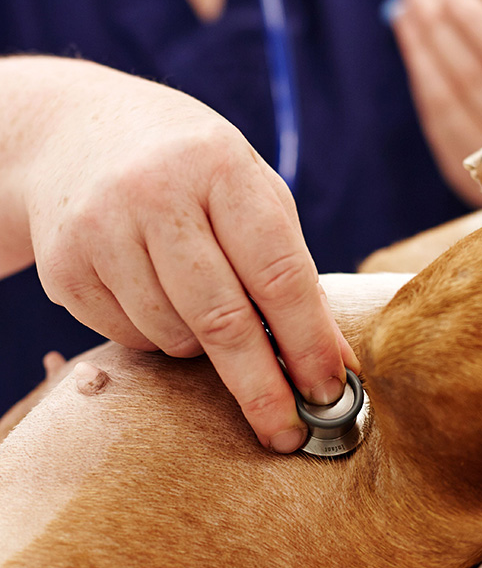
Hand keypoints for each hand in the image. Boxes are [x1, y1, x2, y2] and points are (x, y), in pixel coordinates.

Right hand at [15, 60, 355, 451]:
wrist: (79, 134)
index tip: (331, 390)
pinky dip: (161, 337)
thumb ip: (290, 270)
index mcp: (221, 169)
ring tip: (208, 310)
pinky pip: (131, 338)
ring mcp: (100, 230)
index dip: (310, 342)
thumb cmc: (194, 174)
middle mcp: (157, 195)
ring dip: (206, 352)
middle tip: (290, 433)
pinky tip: (159, 297)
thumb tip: (331, 360)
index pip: (279, 274)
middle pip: (223, 320)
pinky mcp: (63, 266)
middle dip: (263, 388)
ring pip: (175, 337)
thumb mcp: (251, 194)